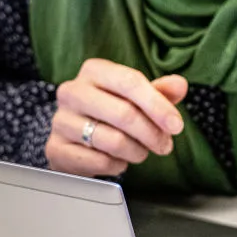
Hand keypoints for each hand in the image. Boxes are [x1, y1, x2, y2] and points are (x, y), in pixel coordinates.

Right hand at [46, 58, 186, 176]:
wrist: (73, 136)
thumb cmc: (109, 112)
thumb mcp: (136, 97)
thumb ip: (160, 91)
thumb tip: (180, 85)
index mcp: (93, 71)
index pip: (130, 82)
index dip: (158, 106)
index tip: (176, 125)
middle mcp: (72, 91)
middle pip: (124, 113)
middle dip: (152, 134)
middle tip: (164, 146)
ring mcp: (61, 121)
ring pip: (113, 141)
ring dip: (136, 152)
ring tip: (140, 152)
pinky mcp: (56, 149)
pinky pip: (99, 162)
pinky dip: (117, 165)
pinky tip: (118, 160)